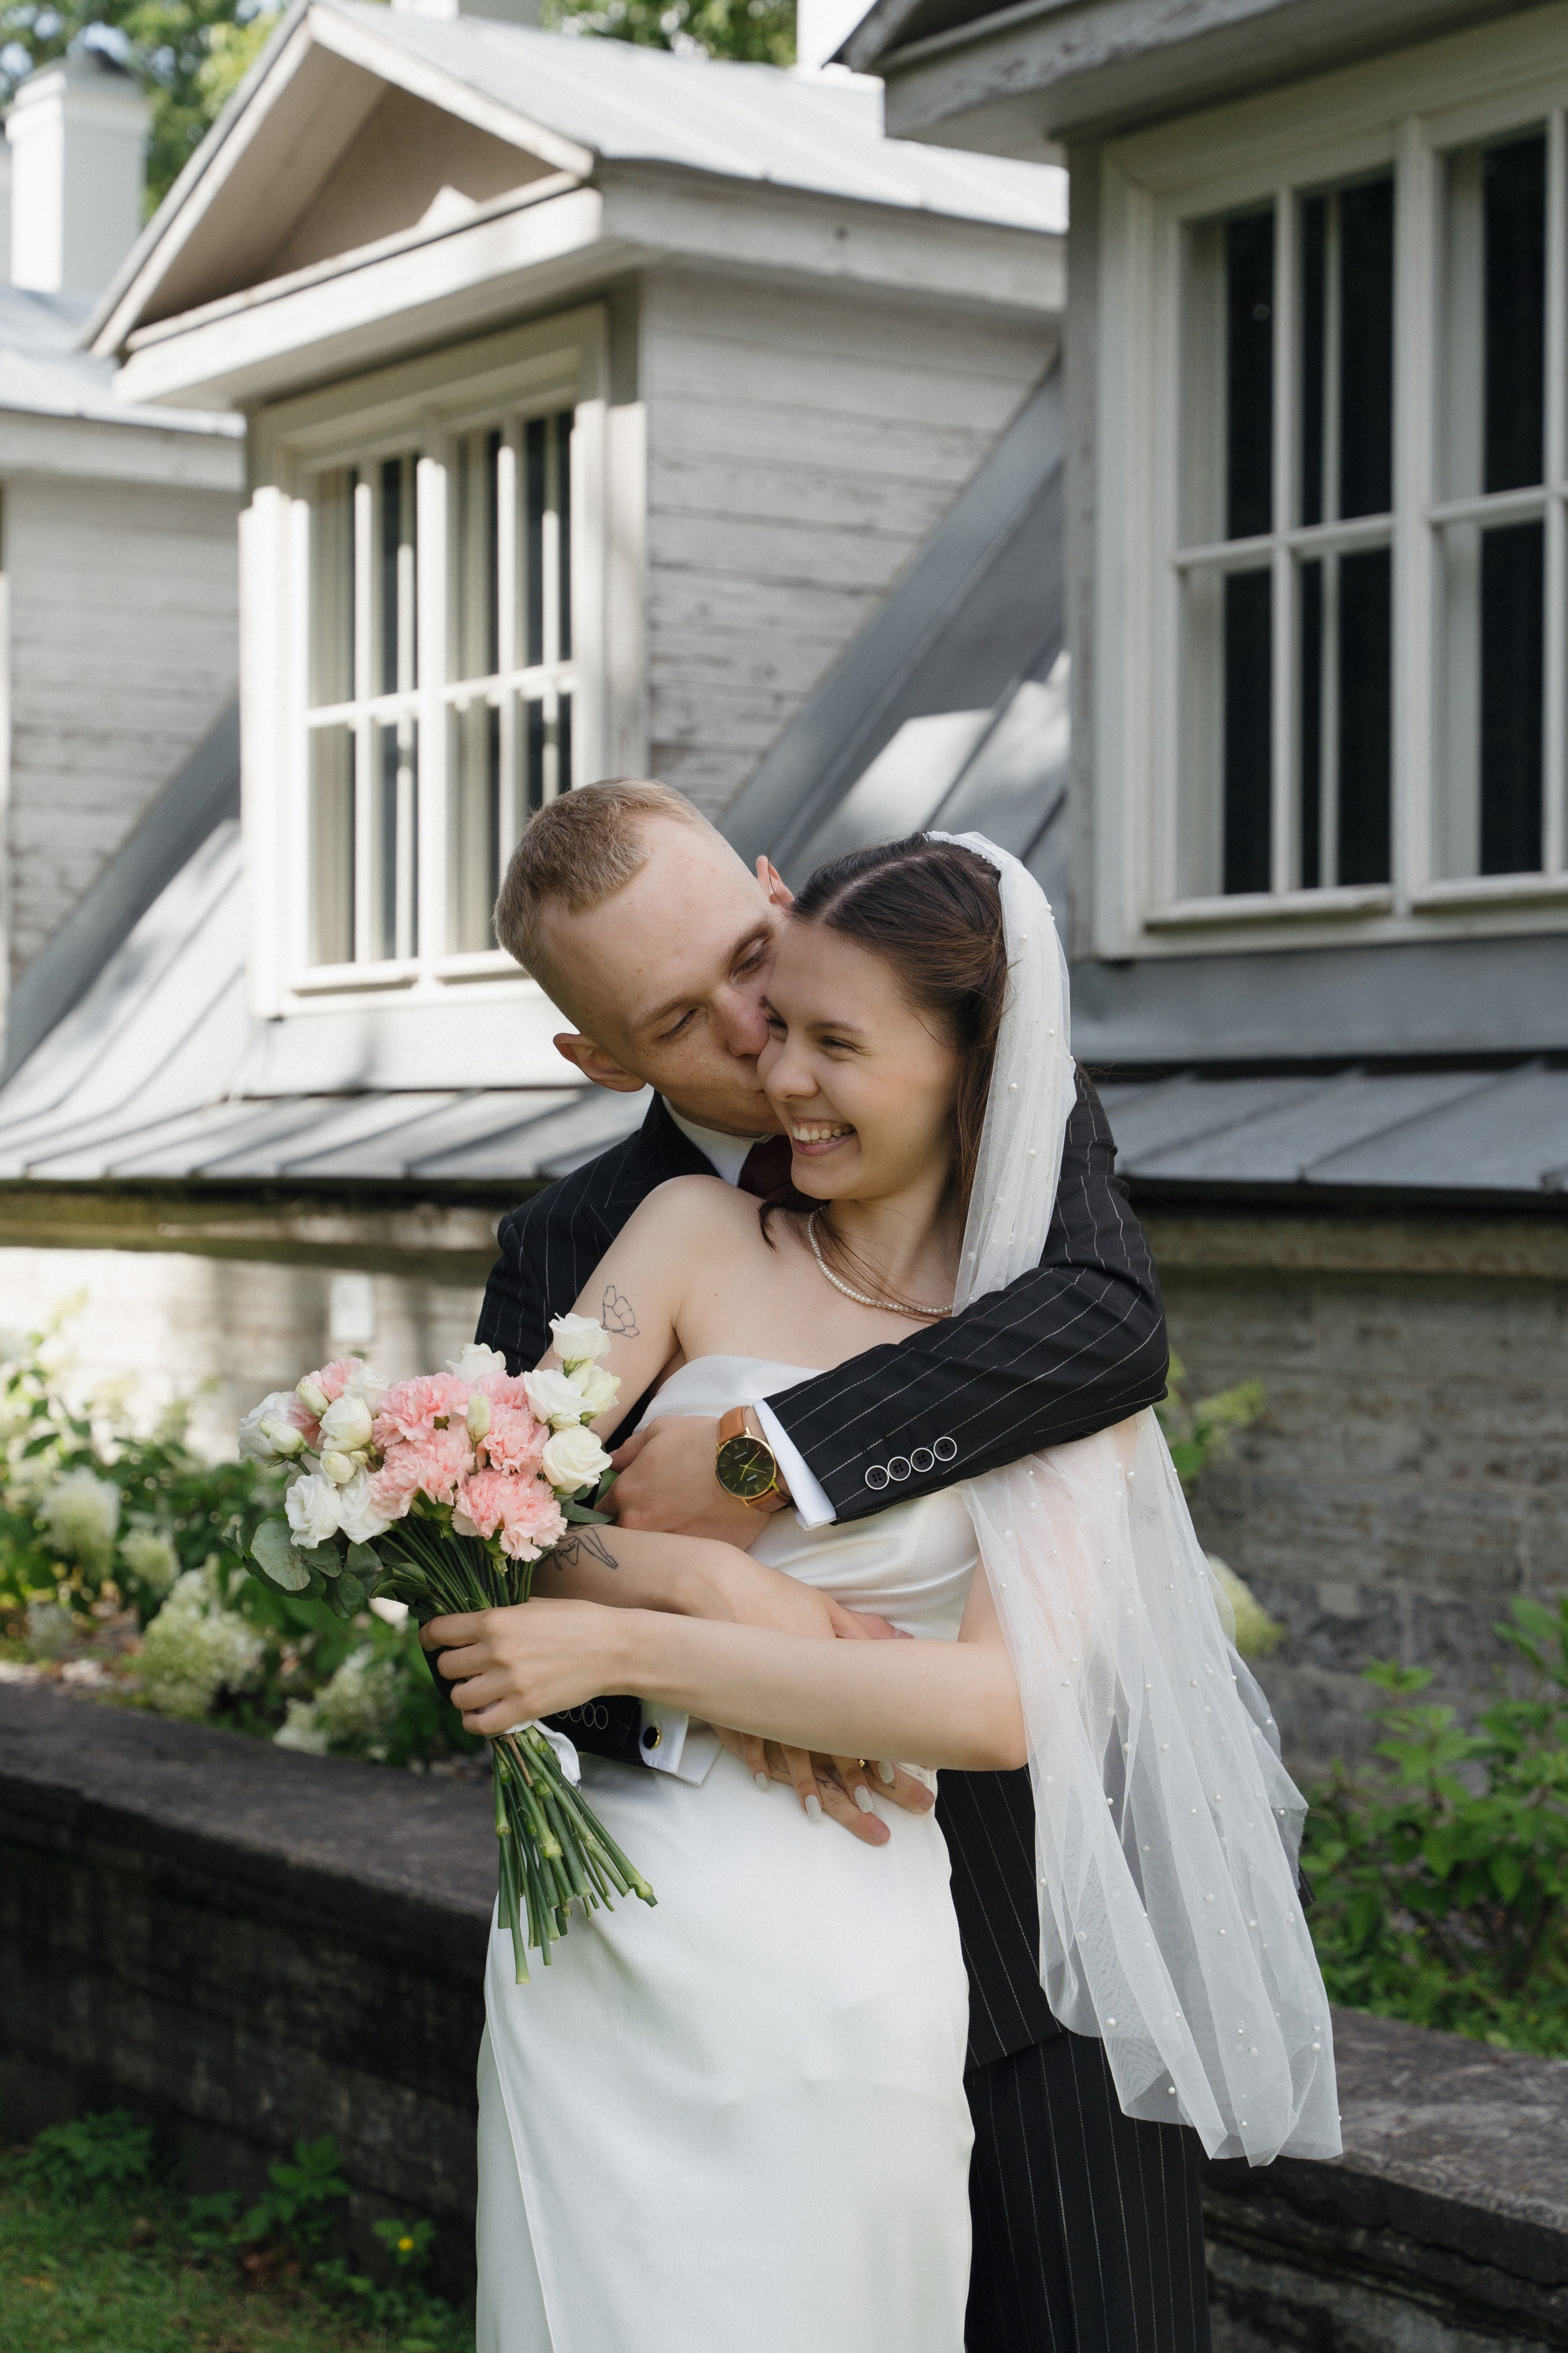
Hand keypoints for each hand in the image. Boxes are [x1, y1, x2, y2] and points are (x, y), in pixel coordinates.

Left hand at [421, 1600, 616, 1737]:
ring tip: (478, 1690)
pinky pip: (480, 1725)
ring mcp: (509, 1683)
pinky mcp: (525, 1709)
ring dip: (463, 1694)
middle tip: (465, 1667)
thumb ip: (500, 1616)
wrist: (614, 1649)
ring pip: (458, 1698)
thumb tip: (471, 1624)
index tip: (432, 1642)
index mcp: (495, 1620)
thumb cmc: (578, 1620)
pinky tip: (483, 1713)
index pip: (439, 1631)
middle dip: (451, 1667)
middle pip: (445, 1667)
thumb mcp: (534, 1606)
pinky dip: (475, 1721)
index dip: (429, 1637)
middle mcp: (496, 1651)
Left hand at [611, 1417, 765, 1544]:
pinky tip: (701, 1532)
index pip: (603, 1509)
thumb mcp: (660, 1430)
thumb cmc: (702, 1441)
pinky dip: (689, 1549)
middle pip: (624, 1535)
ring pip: (653, 1551)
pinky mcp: (697, 1557)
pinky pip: (685, 1557)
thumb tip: (612, 1462)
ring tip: (680, 1524)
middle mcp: (640, 1526)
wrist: (750, 1463)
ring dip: (659, 1540)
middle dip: (634, 1526)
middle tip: (656, 1514)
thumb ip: (629, 1449)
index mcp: (627, 1494)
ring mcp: (668, 1547)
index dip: (614, 1505)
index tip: (625, 1503)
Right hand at [714, 1592, 923, 1841]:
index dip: (882, 1754)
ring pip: (791, 1756)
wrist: (710, 1588)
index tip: (899, 1779)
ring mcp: (764, 1702)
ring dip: (808, 1787)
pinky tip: (766, 1782)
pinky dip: (758, 1763)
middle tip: (874, 1817)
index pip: (862, 1722)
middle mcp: (799, 1693)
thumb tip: (904, 1637)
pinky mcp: (734, 1702)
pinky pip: (748, 1742)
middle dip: (855, 1789)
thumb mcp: (824, 1605)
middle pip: (832, 1749)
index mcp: (828, 1669)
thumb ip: (863, 1629)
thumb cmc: (771, 1593)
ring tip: (820, 1813)